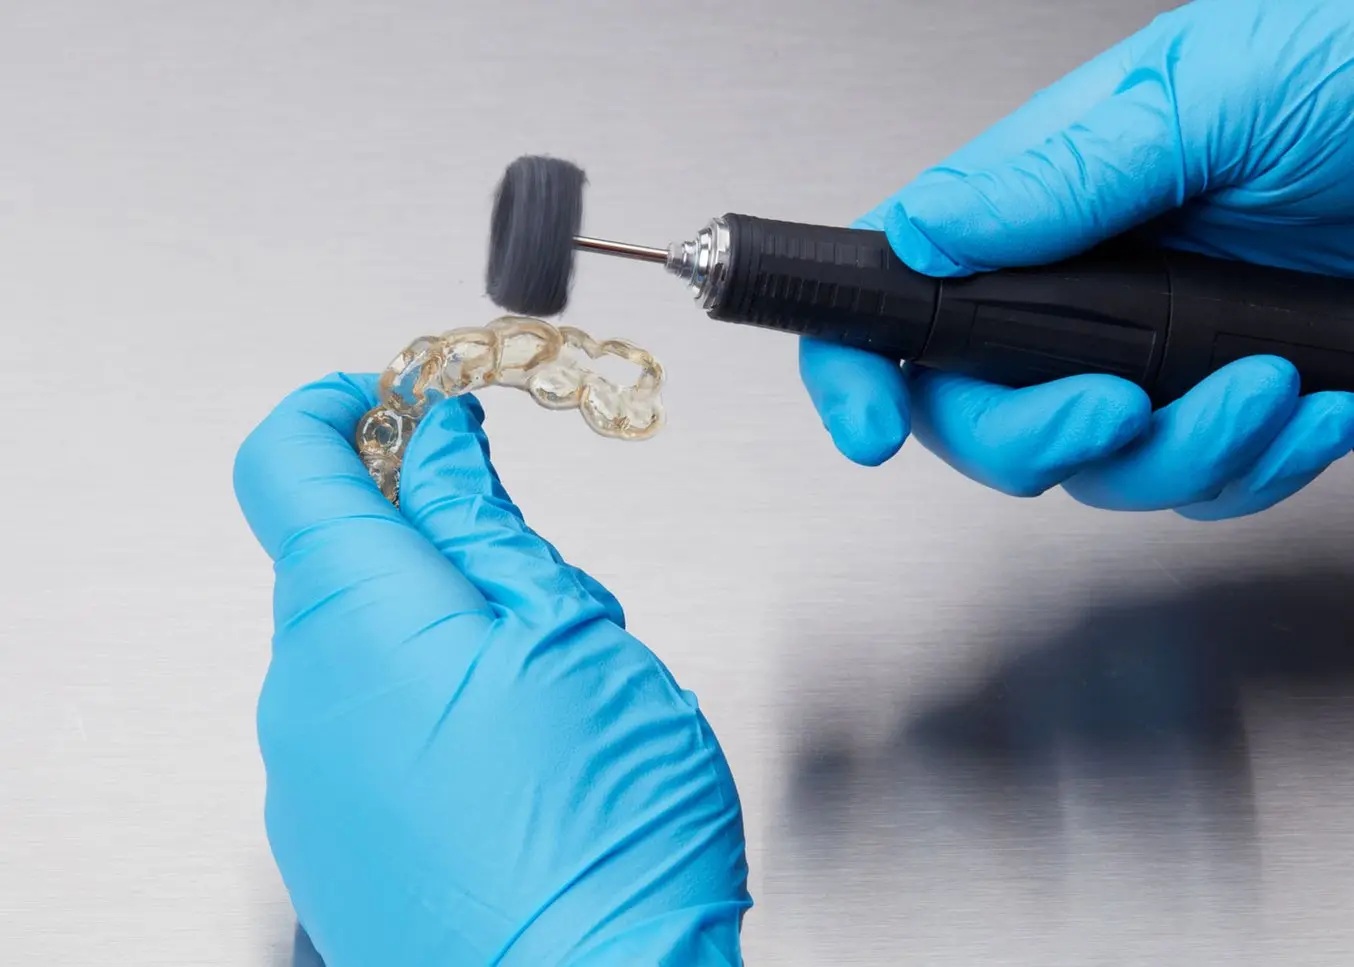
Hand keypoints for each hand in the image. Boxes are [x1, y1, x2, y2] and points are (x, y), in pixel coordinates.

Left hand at [232, 374, 749, 965]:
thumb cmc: (603, 830)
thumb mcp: (570, 630)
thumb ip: (483, 522)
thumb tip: (438, 440)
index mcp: (359, 619)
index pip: (285, 458)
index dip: (339, 406)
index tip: (398, 399)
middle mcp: (303, 694)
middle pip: (323, 549)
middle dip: (407, 515)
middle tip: (505, 535)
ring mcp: (304, 775)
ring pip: (345, 638)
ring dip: (420, 612)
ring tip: (528, 665)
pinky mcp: (325, 834)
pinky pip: (349, 721)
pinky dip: (410, 693)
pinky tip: (497, 741)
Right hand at [803, 0, 1353, 518]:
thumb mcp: (1210, 96)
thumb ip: (1061, 175)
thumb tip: (929, 232)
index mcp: (1042, 198)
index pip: (901, 288)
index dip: (859, 367)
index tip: (870, 428)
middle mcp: (1080, 286)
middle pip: (974, 412)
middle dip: (1033, 439)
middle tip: (1113, 409)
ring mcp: (1150, 353)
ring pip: (1091, 469)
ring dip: (1175, 454)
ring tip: (1264, 388)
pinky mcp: (1224, 403)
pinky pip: (1197, 485)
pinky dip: (1255, 467)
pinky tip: (1315, 406)